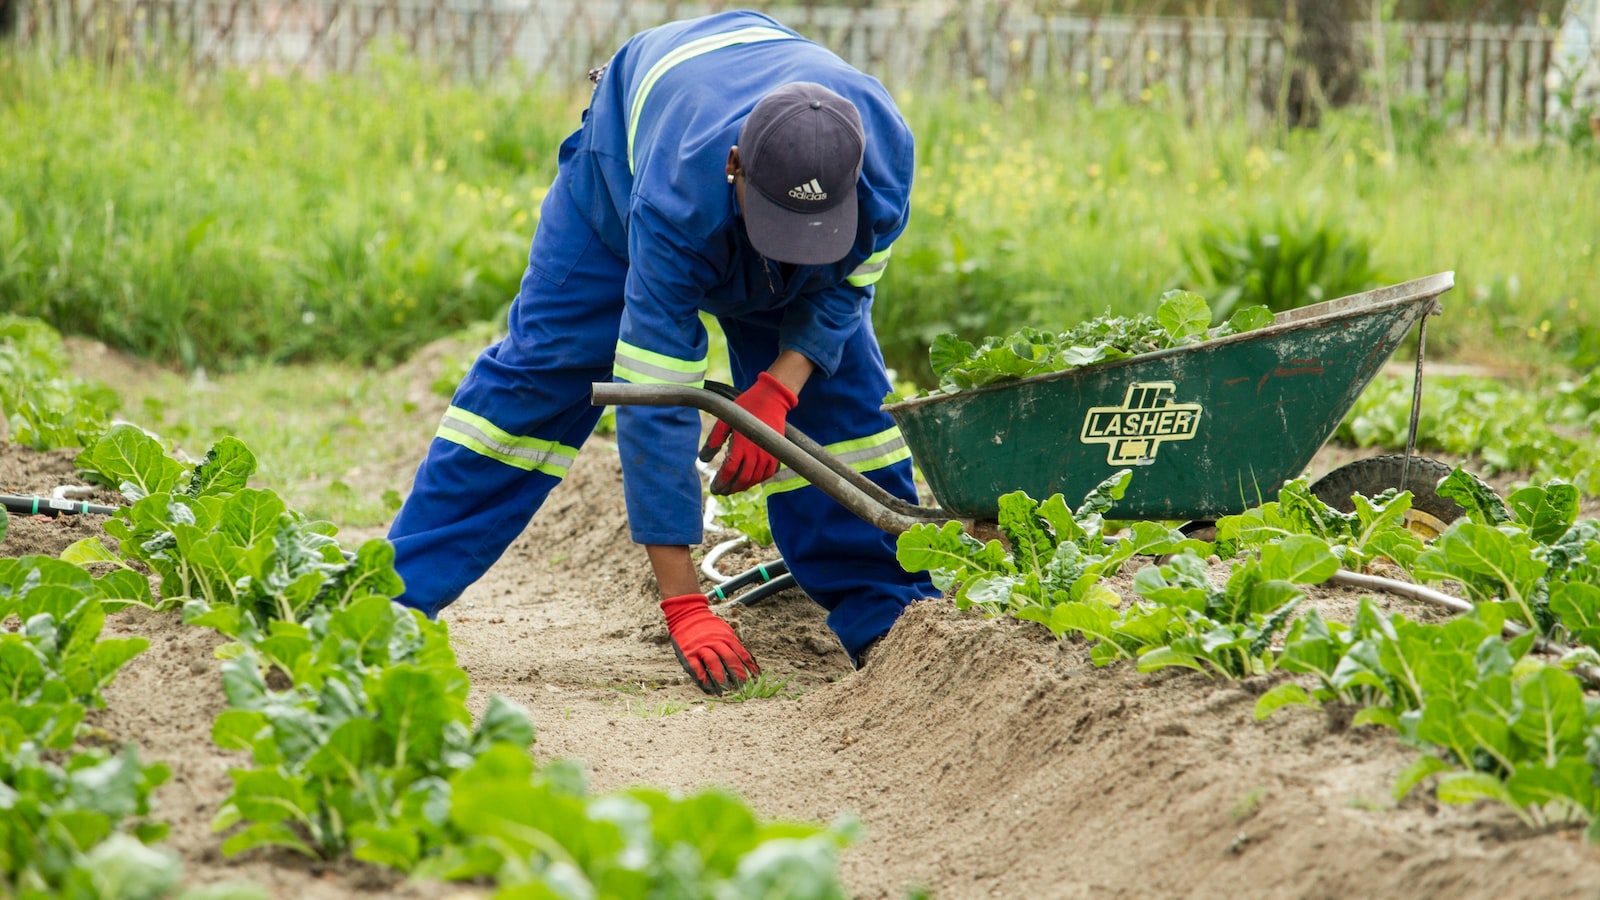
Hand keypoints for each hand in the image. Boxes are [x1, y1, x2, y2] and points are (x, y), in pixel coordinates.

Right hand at [660, 593, 758, 693]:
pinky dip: (703, 678)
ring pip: (713, 663)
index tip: (754, 677)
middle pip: (728, 658)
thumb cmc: (708, 626)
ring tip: (726, 689)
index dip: (748, 666)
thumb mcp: (724, 630)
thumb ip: (734, 644)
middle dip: (737, 673)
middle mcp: (714, 641)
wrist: (687, 614)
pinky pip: (696, 667)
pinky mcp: (688, 653)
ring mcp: (701, 647)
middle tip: (743, 685)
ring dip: (720, 678)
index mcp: (726, 636)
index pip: (740, 653)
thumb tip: (747, 660)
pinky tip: (708, 687)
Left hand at [698, 372, 797, 494]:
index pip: (730, 471)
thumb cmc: (746, 407)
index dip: (721, 482)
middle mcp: (757, 453)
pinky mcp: (776, 453)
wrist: (771, 399)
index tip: (714, 488)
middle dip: (730, 488)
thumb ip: (714, 439)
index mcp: (742, 445)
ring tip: (733, 488)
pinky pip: (768, 474)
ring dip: (743, 486)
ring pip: (755, 479)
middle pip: (742, 479)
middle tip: (721, 491)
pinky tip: (750, 481)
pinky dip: (758, 480)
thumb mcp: (725, 420)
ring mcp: (769, 454)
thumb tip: (703, 459)